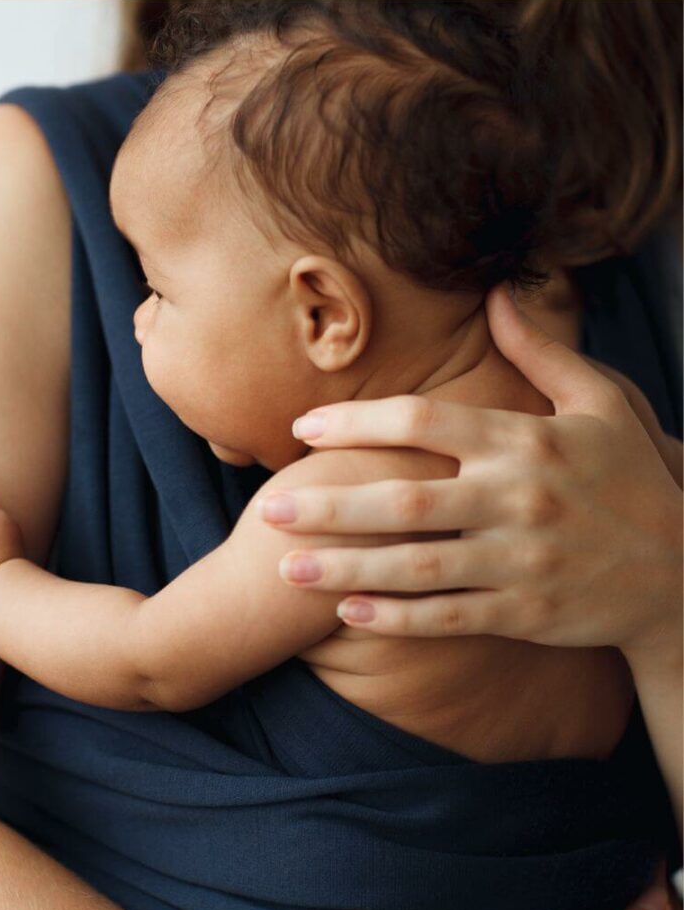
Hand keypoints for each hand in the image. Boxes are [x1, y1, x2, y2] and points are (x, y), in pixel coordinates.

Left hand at [256, 284, 682, 660]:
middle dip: (330, 505)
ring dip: (347, 568)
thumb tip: (499, 291)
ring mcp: (521, 562)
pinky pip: (449, 618)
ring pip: (417, 568)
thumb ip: (542, 350)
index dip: (358, 422)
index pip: (425, 422)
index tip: (304, 428)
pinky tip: (347, 612)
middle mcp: (518, 501)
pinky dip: (396, 618)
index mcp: (527, 441)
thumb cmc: (632, 476)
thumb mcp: (603, 401)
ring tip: (286, 568)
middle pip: (406, 501)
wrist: (683, 568)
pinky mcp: (525, 613)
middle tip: (267, 507)